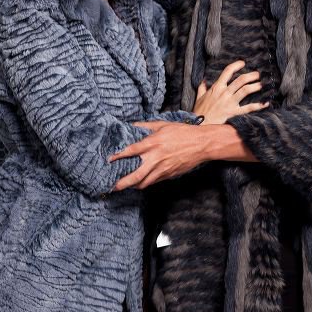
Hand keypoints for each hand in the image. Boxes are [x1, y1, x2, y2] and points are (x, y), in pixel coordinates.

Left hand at [110, 121, 256, 189]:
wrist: (202, 144)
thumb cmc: (183, 133)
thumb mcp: (163, 125)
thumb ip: (146, 126)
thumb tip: (133, 125)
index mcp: (153, 144)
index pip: (131, 151)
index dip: (118, 156)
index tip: (109, 160)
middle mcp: (156, 159)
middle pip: (135, 176)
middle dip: (122, 183)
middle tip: (112, 186)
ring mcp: (163, 169)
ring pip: (144, 183)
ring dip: (132, 186)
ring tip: (123, 187)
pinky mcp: (169, 175)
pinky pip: (154, 181)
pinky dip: (145, 183)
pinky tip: (140, 182)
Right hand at [193, 60, 268, 124]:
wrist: (199, 124)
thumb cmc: (199, 111)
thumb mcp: (199, 97)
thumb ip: (202, 88)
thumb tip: (203, 81)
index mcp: (216, 87)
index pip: (227, 72)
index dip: (236, 65)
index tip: (243, 63)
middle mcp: (224, 93)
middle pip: (240, 80)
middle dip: (251, 75)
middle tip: (258, 74)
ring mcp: (229, 102)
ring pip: (245, 90)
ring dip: (255, 86)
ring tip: (262, 84)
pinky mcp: (233, 112)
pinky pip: (248, 108)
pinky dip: (258, 105)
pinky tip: (265, 103)